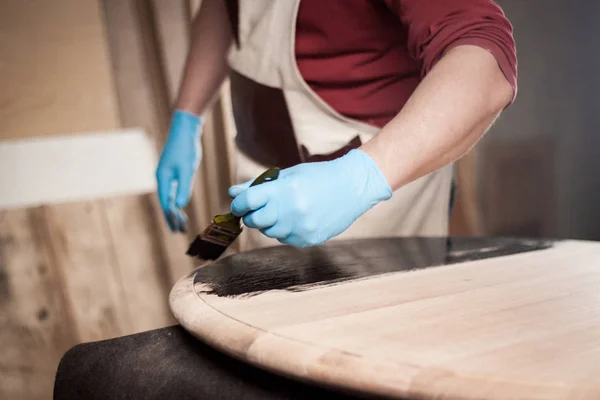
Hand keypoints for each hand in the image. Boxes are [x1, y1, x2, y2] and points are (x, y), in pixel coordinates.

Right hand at [155, 110, 201, 231]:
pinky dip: (176, 201)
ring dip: (174, 211)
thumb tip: (179, 206)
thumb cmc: (186, 148)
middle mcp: (162, 179)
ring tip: (180, 223)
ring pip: (168, 197)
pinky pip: (172, 191)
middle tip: (179, 231)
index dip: (172, 218)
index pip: (166, 204)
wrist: (184, 130)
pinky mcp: (171, 171)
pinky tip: (180, 206)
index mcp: (164, 179)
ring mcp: (166, 174)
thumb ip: (183, 188)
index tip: (178, 230)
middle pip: (165, 203)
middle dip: (172, 218)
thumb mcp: (187, 169)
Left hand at [228, 149, 391, 246]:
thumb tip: (233, 193)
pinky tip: (299, 217)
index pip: (248, 201)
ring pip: (269, 232)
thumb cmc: (319, 176)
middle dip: (252, 215)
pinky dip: (286, 230)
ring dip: (270, 223)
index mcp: (285, 190)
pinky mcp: (308, 239)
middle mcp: (292, 211)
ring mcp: (301, 227)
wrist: (353, 187)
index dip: (239, 204)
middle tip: (261, 207)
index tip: (239, 204)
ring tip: (286, 210)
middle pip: (255, 221)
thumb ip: (258, 185)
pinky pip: (285, 239)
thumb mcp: (288, 175)